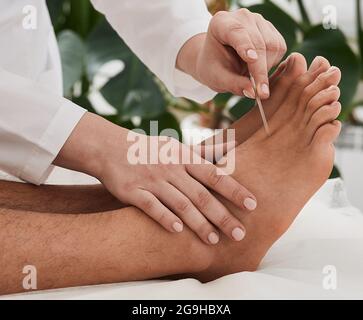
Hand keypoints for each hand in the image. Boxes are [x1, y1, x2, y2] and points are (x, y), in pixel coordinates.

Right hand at [55, 113, 256, 244]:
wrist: (112, 148)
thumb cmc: (151, 150)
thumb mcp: (178, 146)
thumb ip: (205, 152)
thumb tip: (233, 147)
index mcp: (184, 157)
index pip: (215, 175)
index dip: (234, 190)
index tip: (252, 205)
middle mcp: (171, 168)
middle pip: (201, 195)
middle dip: (222, 215)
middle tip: (240, 233)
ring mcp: (152, 180)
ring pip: (179, 203)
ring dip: (198, 223)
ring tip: (214, 240)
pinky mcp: (133, 191)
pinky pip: (151, 206)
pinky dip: (165, 218)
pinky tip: (178, 230)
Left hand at [177, 8, 286, 98]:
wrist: (217, 61)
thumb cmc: (213, 69)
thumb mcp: (217, 79)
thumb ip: (234, 85)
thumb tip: (253, 92)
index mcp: (221, 23)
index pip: (237, 32)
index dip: (245, 46)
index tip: (251, 60)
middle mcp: (242, 17)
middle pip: (259, 42)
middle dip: (260, 69)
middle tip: (261, 93)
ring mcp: (258, 21)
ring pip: (273, 45)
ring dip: (266, 67)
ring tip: (253, 79)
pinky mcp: (271, 30)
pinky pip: (279, 48)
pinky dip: (272, 63)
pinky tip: (259, 70)